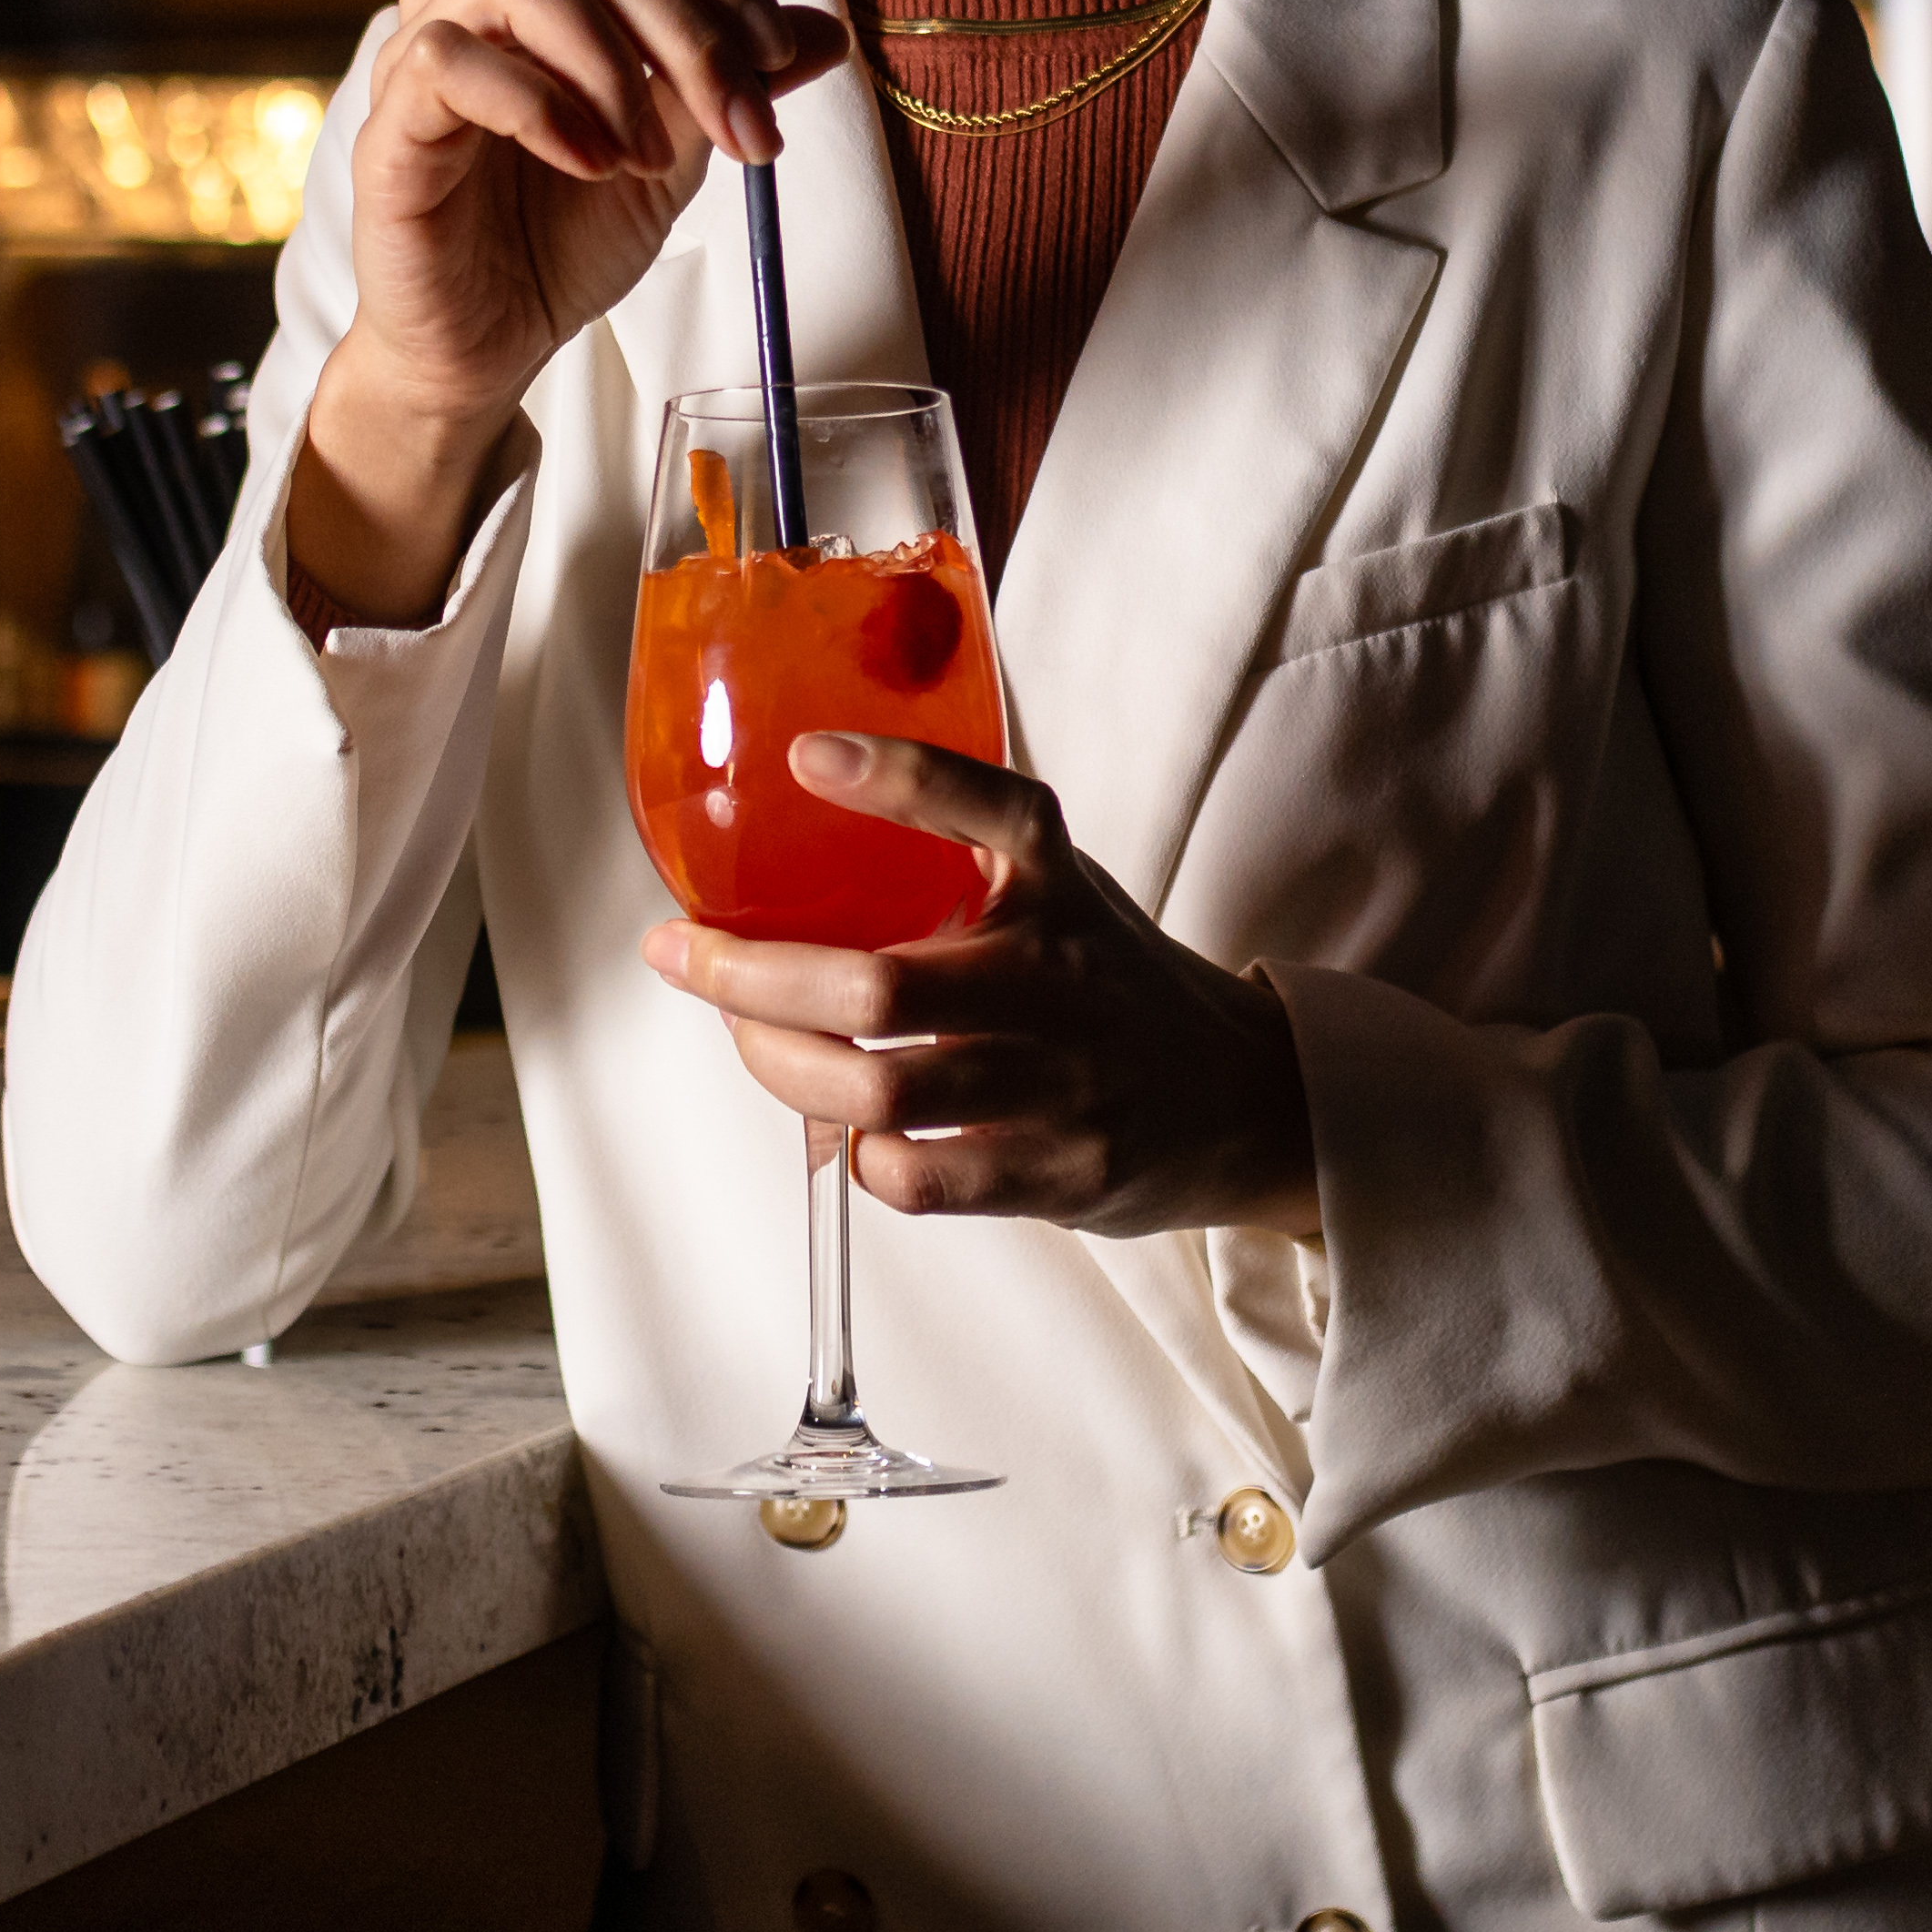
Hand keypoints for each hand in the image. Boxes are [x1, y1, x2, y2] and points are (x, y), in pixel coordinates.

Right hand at [290, 0, 847, 624]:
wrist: (490, 346)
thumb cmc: (565, 241)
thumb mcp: (677, 156)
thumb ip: (733, 87)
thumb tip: (827, 33)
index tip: (776, 60)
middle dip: (691, 32)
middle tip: (741, 128)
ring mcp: (423, 46)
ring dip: (609, 60)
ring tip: (648, 156)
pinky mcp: (386, 120)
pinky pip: (449, 59)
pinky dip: (539, 104)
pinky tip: (589, 163)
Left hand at [639, 733, 1320, 1240]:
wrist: (1244, 1100)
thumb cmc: (1110, 983)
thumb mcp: (1061, 889)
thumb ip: (960, 856)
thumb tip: (791, 828)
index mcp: (1061, 885)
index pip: (994, 807)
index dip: (900, 777)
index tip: (806, 755)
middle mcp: (1064, 975)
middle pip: (878, 987)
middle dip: (751, 977)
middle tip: (686, 958)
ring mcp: (1065, 1082)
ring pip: (879, 1089)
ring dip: (780, 1068)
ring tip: (746, 1038)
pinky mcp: (1063, 1172)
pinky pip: (918, 1176)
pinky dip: (855, 1156)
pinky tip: (844, 1129)